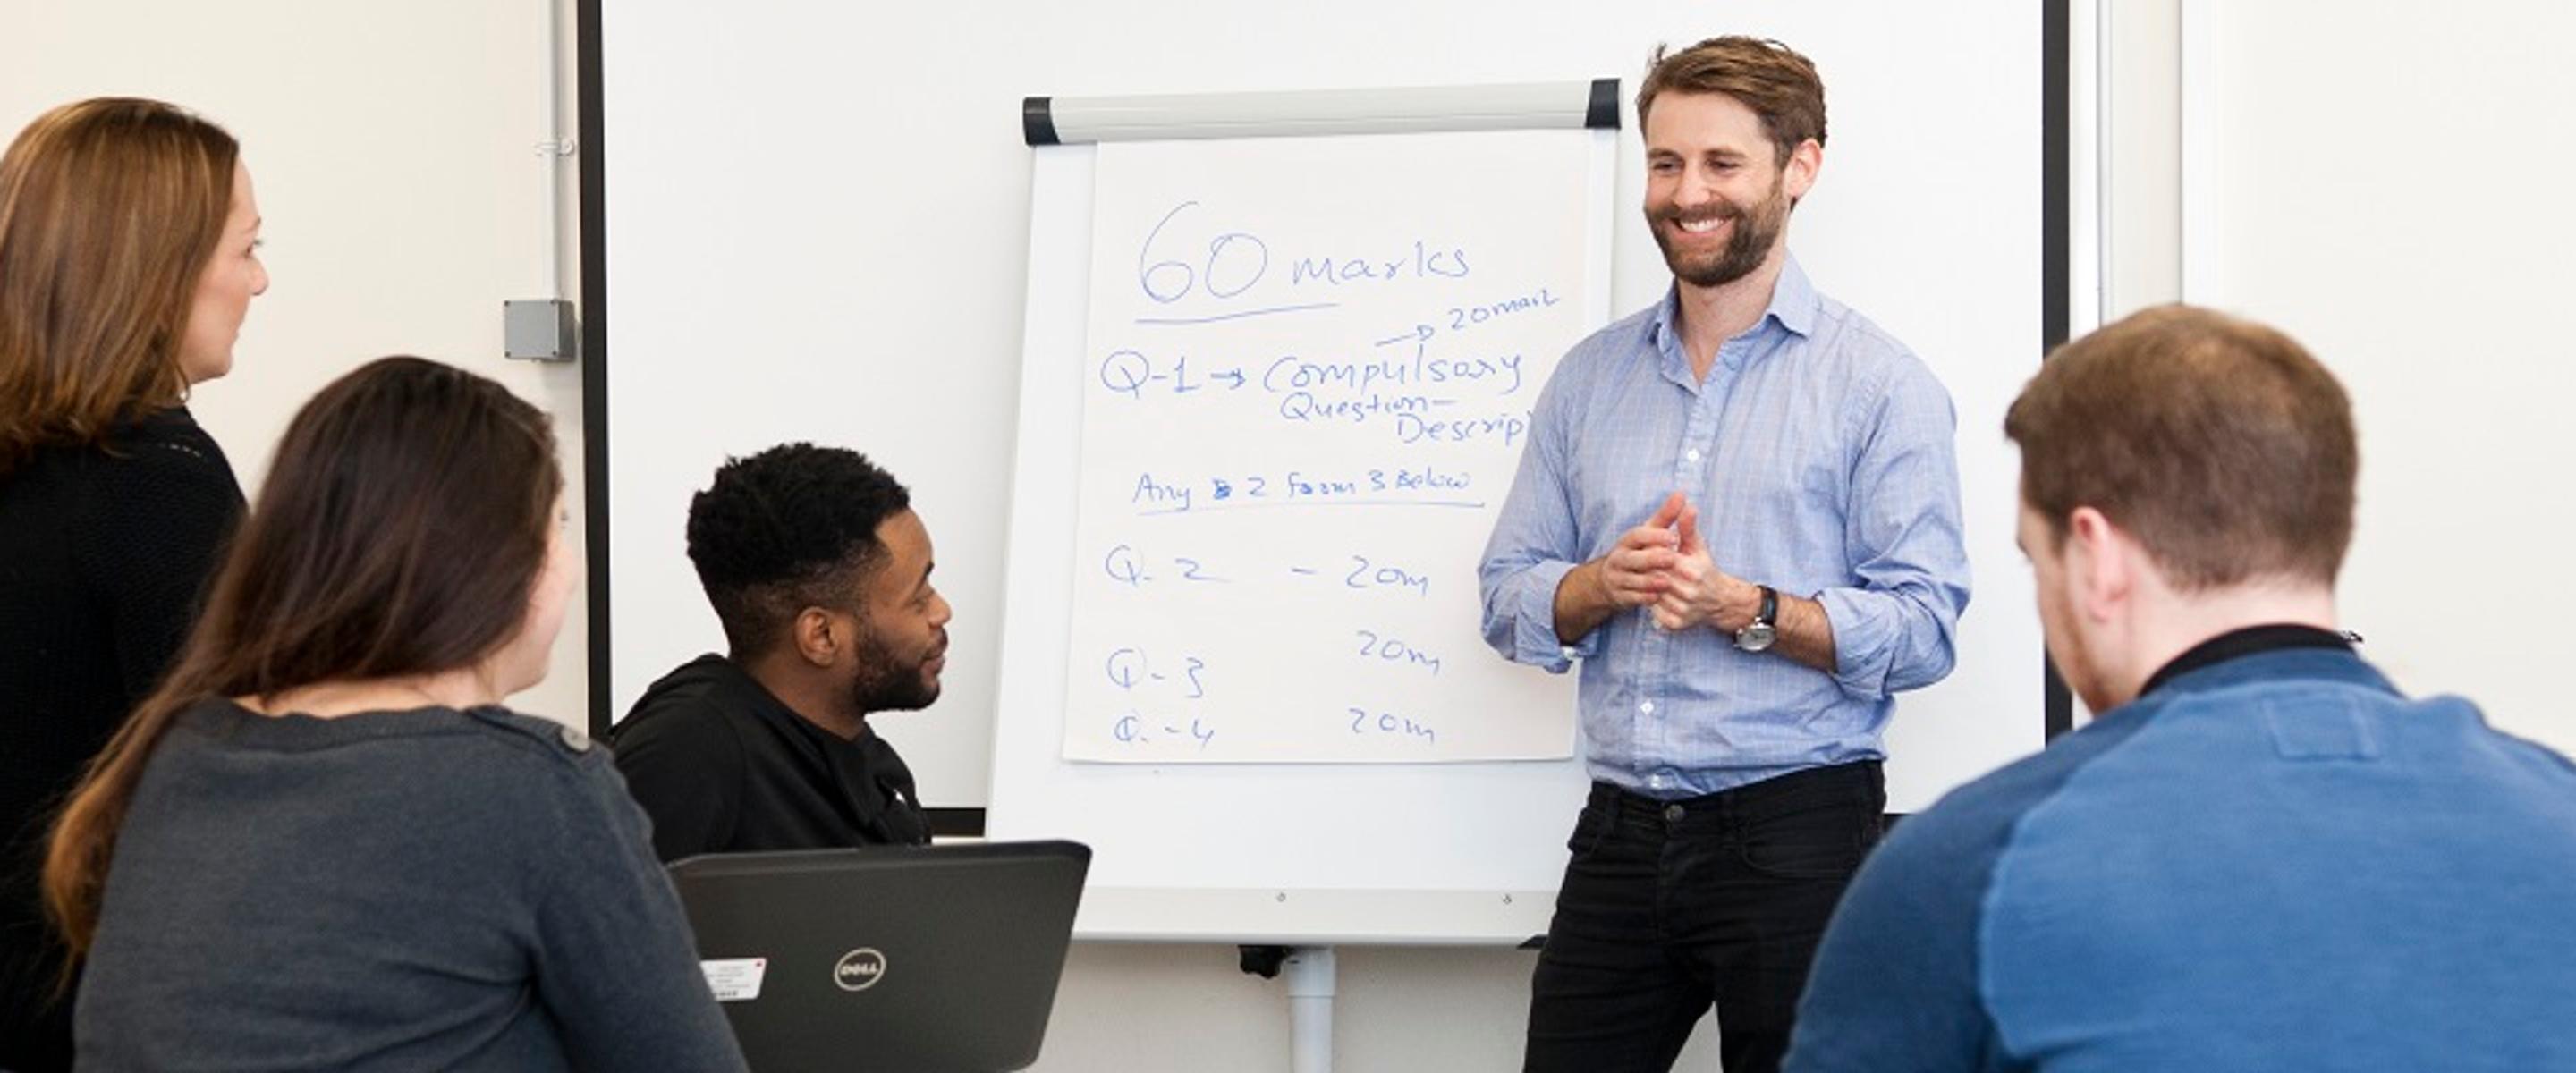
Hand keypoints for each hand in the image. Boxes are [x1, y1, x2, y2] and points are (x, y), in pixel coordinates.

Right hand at [1593, 492, 1687, 610]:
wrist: (1611, 580)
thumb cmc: (1639, 551)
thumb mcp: (1651, 532)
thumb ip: (1667, 516)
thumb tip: (1681, 494)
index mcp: (1627, 541)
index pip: (1637, 535)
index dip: (1655, 536)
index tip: (1674, 537)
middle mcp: (1618, 558)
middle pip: (1632, 558)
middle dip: (1652, 558)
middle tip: (1672, 558)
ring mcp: (1617, 578)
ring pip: (1631, 579)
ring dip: (1648, 581)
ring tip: (1666, 581)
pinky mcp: (1619, 595)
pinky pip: (1631, 597)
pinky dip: (1643, 597)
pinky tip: (1657, 597)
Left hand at [1652, 501, 1755, 631]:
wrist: (1719, 601)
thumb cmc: (1704, 568)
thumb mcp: (1697, 546)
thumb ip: (1688, 527)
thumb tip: (1687, 505)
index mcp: (1693, 570)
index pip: (1660, 559)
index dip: (1653, 554)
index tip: (1648, 551)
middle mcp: (1689, 592)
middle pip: (1654, 577)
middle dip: (1649, 571)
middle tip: (1644, 567)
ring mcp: (1682, 610)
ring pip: (1651, 595)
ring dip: (1648, 588)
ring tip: (1649, 581)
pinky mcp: (1676, 623)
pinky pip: (1654, 612)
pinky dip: (1653, 605)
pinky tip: (1657, 597)